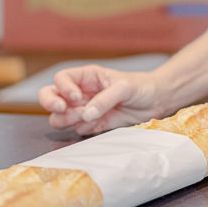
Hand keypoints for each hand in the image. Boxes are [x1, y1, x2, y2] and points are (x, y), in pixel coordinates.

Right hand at [37, 64, 162, 135]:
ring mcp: (85, 110)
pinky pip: (78, 129)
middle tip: (61, 108)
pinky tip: (98, 124)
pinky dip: (83, 129)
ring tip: (85, 117)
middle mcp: (81, 93)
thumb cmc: (141, 87)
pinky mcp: (93, 125)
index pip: (62, 79)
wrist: (157, 102)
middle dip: (50, 103)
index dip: (63, 88)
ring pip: (60, 116)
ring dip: (66, 118)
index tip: (77, 97)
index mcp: (86, 77)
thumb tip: (86, 113)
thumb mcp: (124, 87)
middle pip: (50, 96)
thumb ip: (104, 99)